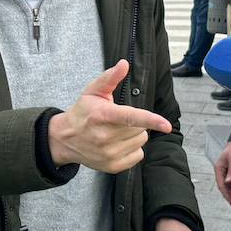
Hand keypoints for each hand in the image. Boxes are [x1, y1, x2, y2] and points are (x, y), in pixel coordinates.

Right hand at [49, 60, 172, 173]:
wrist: (64, 139)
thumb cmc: (83, 112)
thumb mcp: (93, 91)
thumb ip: (110, 77)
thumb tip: (124, 63)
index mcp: (102, 115)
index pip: (130, 117)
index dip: (151, 120)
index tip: (166, 125)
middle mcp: (105, 137)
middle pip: (140, 127)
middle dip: (135, 122)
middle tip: (118, 120)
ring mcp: (108, 154)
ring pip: (141, 140)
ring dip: (134, 135)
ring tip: (116, 132)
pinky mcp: (112, 166)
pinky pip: (138, 155)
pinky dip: (132, 148)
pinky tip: (117, 144)